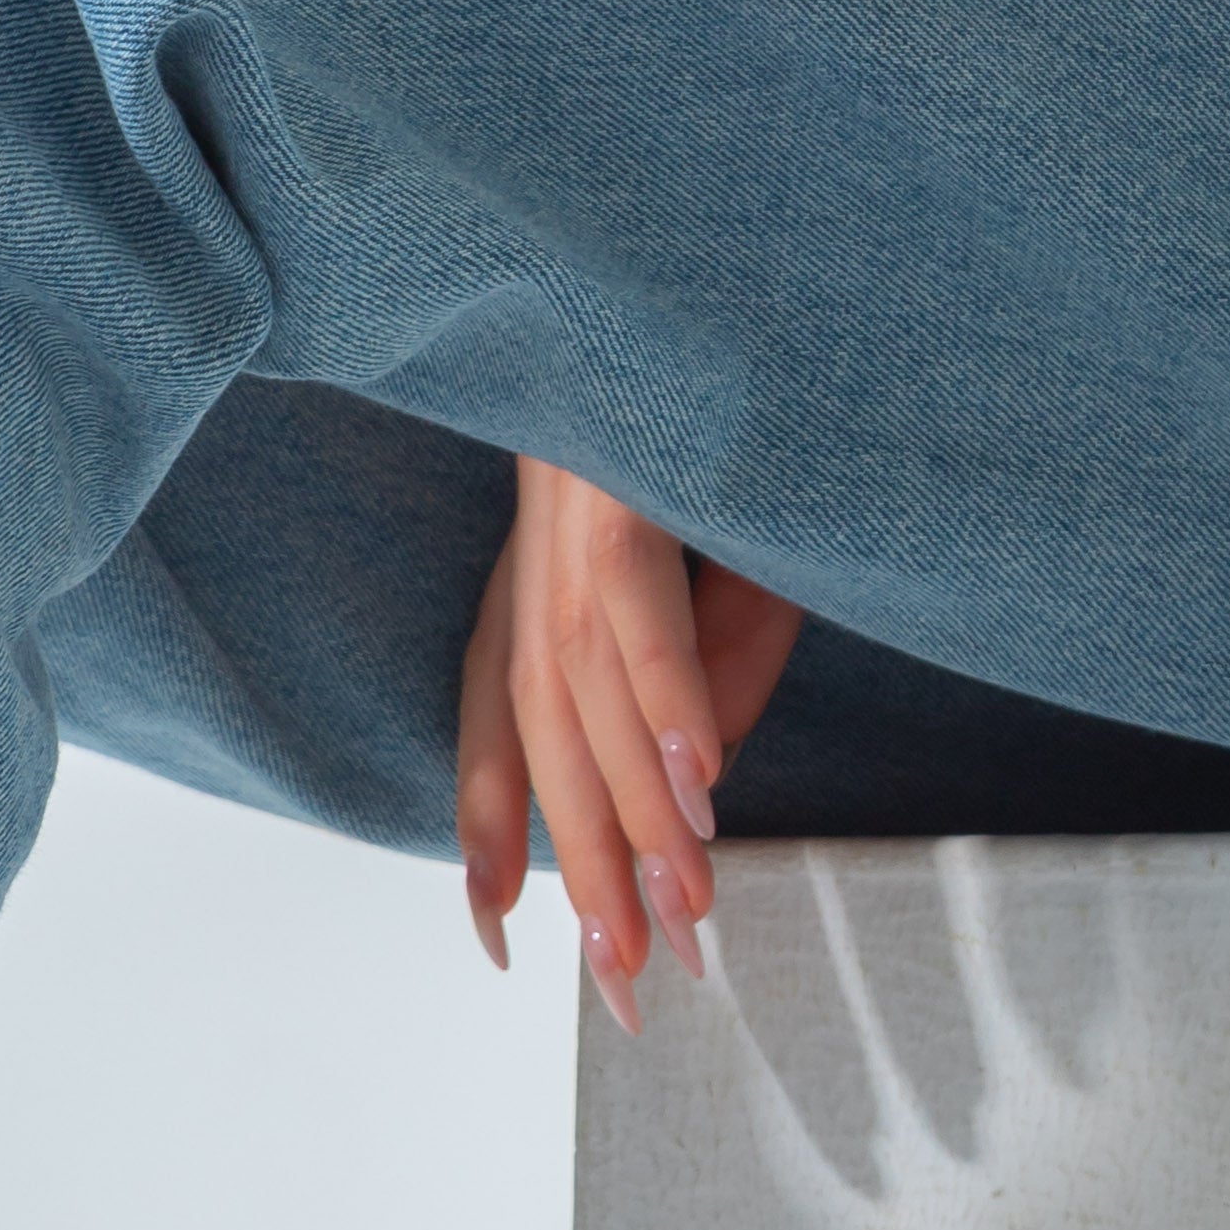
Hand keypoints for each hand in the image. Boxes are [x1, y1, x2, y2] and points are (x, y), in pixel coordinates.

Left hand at [454, 460, 800, 1024]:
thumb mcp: (735, 567)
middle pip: (542, 744)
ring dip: (636, 815)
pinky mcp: (619, 479)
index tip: (499, 941)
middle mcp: (536, 559)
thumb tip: (695, 785)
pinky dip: (666, 697)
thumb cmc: (730, 412)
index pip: (496, 724)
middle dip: (584, 876)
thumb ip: (710, 670)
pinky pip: (637, 609)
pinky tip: (698, 780)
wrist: (700, 244)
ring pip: (584, 699)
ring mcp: (570, 520)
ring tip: (679, 913)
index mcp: (540, 575)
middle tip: (629, 986)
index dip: (493, 831)